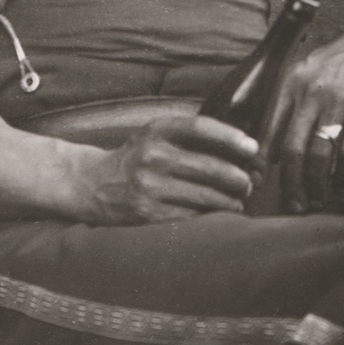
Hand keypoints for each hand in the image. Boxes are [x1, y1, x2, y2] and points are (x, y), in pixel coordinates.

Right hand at [78, 114, 258, 222]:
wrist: (91, 184)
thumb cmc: (137, 158)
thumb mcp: (155, 136)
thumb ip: (190, 137)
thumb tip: (244, 148)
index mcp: (157, 131)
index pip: (200, 128)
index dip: (231, 137)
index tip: (252, 148)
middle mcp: (152, 156)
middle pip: (211, 168)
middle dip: (239, 179)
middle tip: (249, 184)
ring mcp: (148, 186)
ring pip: (206, 197)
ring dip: (231, 202)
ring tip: (238, 201)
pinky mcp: (146, 213)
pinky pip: (191, 216)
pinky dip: (210, 216)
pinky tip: (217, 214)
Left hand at [264, 16, 343, 213]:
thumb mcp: (309, 70)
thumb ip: (290, 104)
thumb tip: (273, 150)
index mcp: (292, 83)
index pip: (270, 129)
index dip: (262, 161)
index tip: (260, 181)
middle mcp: (311, 94)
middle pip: (292, 150)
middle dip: (289, 183)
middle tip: (291, 203)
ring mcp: (339, 104)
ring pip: (319, 156)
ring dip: (316, 184)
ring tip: (316, 199)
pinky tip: (342, 184)